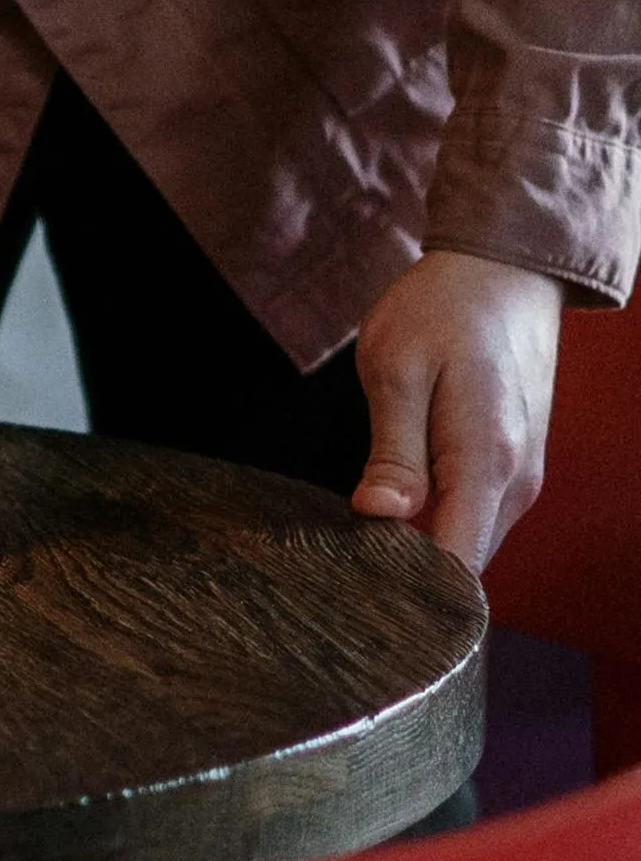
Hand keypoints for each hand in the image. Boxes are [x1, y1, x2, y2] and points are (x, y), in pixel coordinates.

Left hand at [351, 249, 561, 568]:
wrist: (504, 268)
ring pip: (467, 539)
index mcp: (486, 464)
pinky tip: (394, 501)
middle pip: (460, 562)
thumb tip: (379, 516)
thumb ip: (393, 452)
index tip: (355, 591)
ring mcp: (521, 474)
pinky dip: (437, 518)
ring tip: (360, 529)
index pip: (455, 566)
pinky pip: (474, 513)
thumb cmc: (444, 310)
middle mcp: (516, 482)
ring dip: (419, 543)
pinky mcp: (515, 463)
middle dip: (404, 570)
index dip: (406, 590)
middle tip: (338, 559)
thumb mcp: (397, 370)